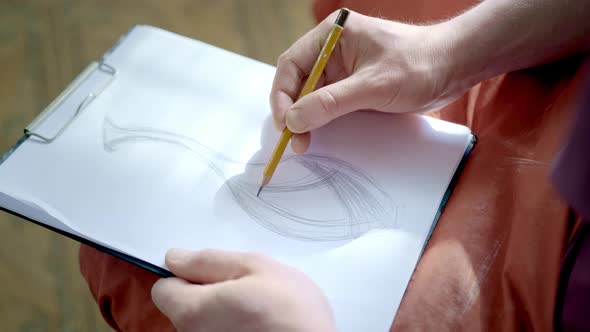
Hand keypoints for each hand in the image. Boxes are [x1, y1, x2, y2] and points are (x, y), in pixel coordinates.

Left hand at [151, 249, 335, 331]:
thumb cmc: (292, 312)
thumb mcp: (254, 267)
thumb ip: (209, 261)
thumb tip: (176, 258)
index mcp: (192, 311)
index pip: (163, 287)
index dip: (186, 273)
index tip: (212, 271)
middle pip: (182, 306)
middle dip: (206, 290)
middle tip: (244, 285)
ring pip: (203, 320)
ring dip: (221, 309)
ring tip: (256, 305)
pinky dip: (231, 326)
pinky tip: (258, 323)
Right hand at [270, 9, 458, 153]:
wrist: (453, 68)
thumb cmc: (419, 65)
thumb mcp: (373, 85)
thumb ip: (331, 103)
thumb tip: (294, 119)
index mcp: (332, 35)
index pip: (292, 64)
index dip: (282, 94)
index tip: (284, 122)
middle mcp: (332, 50)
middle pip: (298, 82)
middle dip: (293, 111)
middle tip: (293, 139)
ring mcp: (343, 69)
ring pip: (311, 96)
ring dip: (305, 119)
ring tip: (304, 142)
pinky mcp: (353, 86)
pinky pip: (328, 104)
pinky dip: (321, 121)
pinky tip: (318, 135)